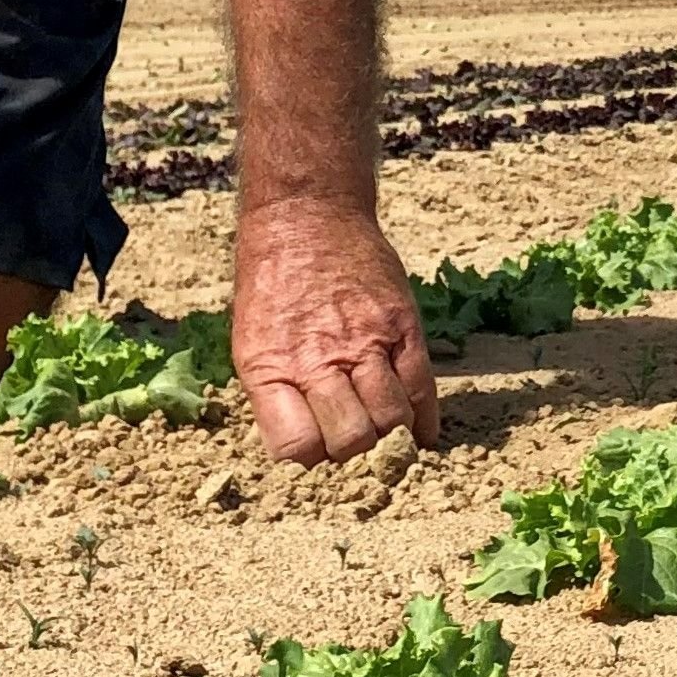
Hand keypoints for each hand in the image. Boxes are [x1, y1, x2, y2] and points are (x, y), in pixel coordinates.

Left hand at [230, 196, 437, 466]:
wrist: (306, 215)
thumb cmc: (272, 283)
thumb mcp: (252, 341)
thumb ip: (278, 397)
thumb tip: (308, 452)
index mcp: (270, 367)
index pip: (296, 448)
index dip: (310, 461)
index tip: (316, 452)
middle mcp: (319, 358)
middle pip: (352, 440)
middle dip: (354, 454)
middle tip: (355, 443)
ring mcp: (366, 341)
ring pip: (392, 420)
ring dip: (390, 436)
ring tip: (383, 430)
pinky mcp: (402, 325)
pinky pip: (423, 388)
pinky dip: (424, 419)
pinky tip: (420, 431)